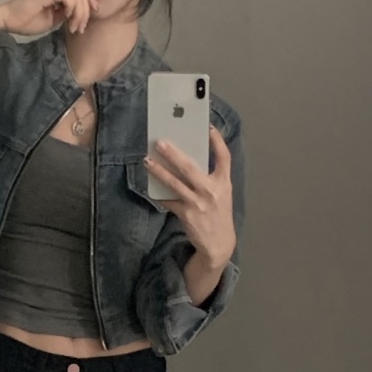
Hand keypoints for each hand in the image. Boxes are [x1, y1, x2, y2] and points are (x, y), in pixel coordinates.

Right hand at [0, 0, 98, 35]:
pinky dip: (72, 10)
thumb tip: (77, 15)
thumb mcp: (53, 19)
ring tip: (73, 27)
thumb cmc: (27, 21)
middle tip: (80, 28)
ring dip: (80, 14)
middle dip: (87, 12)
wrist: (9, 20)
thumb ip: (65, 14)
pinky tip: (67, 19)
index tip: (94, 13)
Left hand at [144, 126, 236, 268]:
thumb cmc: (218, 214)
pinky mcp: (186, 214)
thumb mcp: (222, 194)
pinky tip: (151, 187)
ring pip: (174, 183)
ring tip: (147, 161)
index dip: (217, 141)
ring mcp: (198, 203)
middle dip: (173, 153)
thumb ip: (211, 178)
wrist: (218, 244)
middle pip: (190, 167)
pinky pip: (169, 201)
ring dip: (159, 171)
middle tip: (160, 142)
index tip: (209, 128)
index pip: (224, 157)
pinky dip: (160, 194)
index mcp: (224, 183)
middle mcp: (211, 191)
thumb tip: (188, 161)